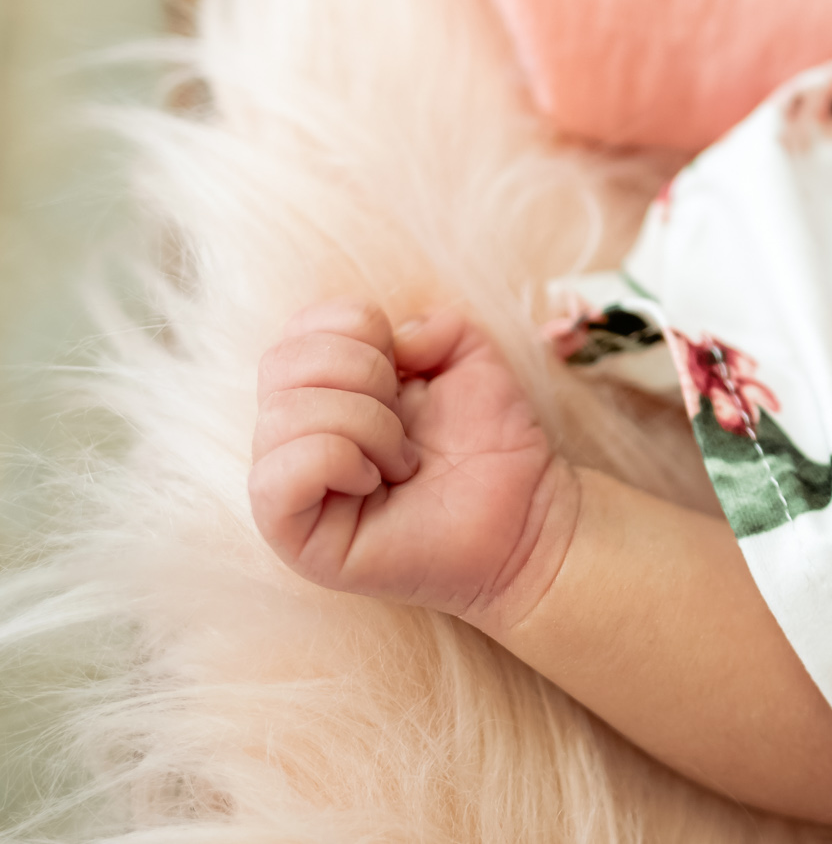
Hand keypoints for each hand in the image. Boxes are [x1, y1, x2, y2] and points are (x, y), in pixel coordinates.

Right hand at [250, 298, 577, 630]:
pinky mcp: (293, 537)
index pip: (298, 330)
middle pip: (283, 363)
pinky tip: (373, 482)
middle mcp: (293, 435)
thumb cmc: (493, 445)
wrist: (526, 518)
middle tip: (406, 422)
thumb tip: (396, 336)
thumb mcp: (473, 360)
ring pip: (284, 415)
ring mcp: (287, 488)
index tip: (408, 371)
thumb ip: (436, 325)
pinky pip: (276, 479)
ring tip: (401, 460)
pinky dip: (335, 461)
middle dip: (365, 374)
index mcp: (324, 391)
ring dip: (365, 424)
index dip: (362, 330)